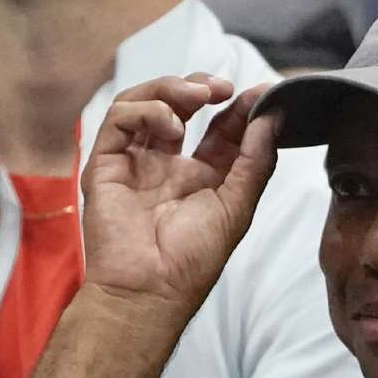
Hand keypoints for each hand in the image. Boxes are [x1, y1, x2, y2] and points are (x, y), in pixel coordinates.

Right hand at [80, 74, 281, 312]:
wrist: (150, 289)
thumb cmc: (193, 259)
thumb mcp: (237, 205)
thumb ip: (256, 160)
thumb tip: (272, 117)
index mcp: (200, 178)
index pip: (218, 129)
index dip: (237, 107)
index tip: (260, 93)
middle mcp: (166, 166)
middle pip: (179, 108)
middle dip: (200, 88)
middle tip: (221, 87)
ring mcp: (134, 162)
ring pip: (144, 104)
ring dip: (171, 90)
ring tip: (198, 97)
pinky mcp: (105, 164)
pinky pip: (118, 120)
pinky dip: (145, 110)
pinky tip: (170, 123)